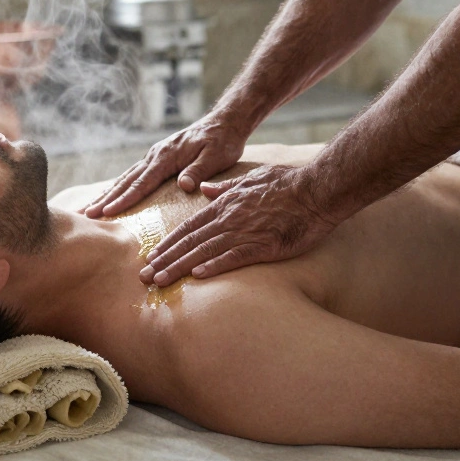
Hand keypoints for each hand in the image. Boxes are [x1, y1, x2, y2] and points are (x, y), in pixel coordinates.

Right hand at [82, 113, 248, 218]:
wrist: (224, 122)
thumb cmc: (222, 141)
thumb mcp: (216, 156)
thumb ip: (198, 171)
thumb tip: (183, 186)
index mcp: (166, 157)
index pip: (142, 183)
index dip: (124, 199)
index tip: (107, 212)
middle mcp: (155, 155)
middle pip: (126, 181)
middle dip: (106, 198)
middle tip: (86, 214)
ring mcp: (154, 156)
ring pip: (126, 177)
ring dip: (108, 193)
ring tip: (91, 207)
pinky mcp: (158, 157)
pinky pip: (134, 174)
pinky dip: (120, 185)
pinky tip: (112, 194)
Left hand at [138, 164, 342, 284]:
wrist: (316, 190)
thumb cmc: (286, 183)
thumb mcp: (250, 179)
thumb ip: (224, 188)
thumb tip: (202, 189)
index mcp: (224, 206)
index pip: (189, 228)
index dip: (169, 244)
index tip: (152, 256)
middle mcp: (228, 219)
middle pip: (189, 242)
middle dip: (164, 260)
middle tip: (144, 277)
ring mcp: (244, 232)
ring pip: (204, 252)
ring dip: (179, 268)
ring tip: (160, 281)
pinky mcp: (262, 245)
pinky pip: (233, 258)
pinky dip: (214, 267)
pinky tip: (197, 277)